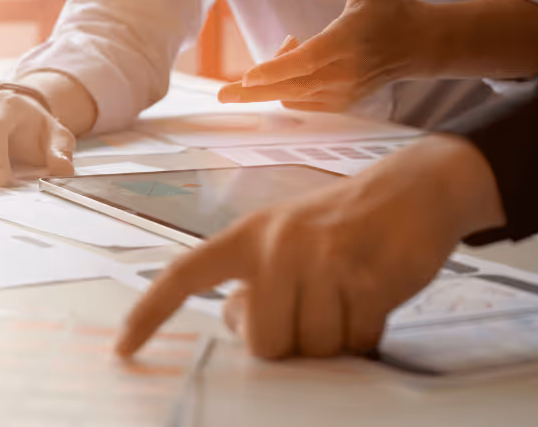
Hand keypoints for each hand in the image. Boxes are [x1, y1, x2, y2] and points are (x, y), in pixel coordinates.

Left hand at [115, 135, 504, 358]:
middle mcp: (278, 244)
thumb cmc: (343, 225)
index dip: (151, 313)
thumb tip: (232, 322)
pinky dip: (367, 335)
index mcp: (249, 235)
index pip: (186, 275)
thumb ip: (254, 281)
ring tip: (349, 298)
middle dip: (293, 343)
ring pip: (314, 348)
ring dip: (336, 339)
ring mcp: (323, 259)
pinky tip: (373, 298)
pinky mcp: (367, 277)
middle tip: (318, 310)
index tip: (123, 349)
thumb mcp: (286, 241)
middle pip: (265, 343)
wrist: (413, 188)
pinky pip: (356, 341)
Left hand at [218, 0, 438, 111]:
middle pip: (291, 87)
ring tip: (286, 43)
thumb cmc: (391, 5)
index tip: (247, 77)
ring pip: (293, 95)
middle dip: (253, 92)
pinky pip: (302, 100)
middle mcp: (344, 72)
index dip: (276, 70)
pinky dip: (287, 86)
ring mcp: (343, 92)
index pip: (306, 61)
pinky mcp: (341, 103)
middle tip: (221, 96)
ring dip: (273, 79)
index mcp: (347, 41)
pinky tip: (293, 57)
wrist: (419, 44)